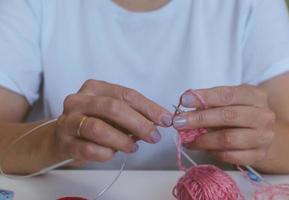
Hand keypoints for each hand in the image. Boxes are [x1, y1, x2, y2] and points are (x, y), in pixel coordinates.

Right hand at [54, 79, 172, 163]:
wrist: (60, 138)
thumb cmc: (92, 123)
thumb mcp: (112, 114)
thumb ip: (132, 115)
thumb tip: (158, 122)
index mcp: (94, 88)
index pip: (126, 94)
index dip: (149, 107)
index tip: (166, 120)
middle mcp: (79, 100)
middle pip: (113, 108)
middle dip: (138, 123)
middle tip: (154, 136)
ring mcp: (68, 121)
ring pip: (98, 128)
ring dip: (122, 140)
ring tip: (133, 147)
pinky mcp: (64, 141)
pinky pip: (88, 149)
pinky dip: (106, 153)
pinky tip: (112, 154)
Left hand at [173, 85, 275, 165]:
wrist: (262, 132)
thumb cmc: (239, 112)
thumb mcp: (228, 101)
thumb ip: (209, 102)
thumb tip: (185, 105)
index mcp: (255, 96)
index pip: (228, 95)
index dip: (205, 97)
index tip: (184, 100)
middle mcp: (263, 116)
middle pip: (228, 116)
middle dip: (199, 119)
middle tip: (179, 122)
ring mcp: (263, 137)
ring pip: (228, 139)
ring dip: (203, 139)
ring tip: (187, 139)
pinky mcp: (258, 155)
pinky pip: (230, 156)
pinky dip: (213, 152)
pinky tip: (202, 148)